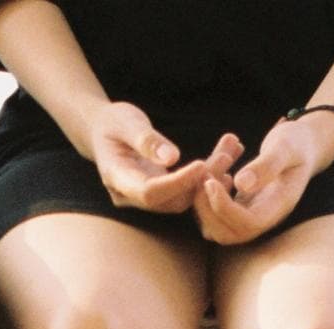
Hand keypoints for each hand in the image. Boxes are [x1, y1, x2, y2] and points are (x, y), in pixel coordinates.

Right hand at [87, 102, 242, 213]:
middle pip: (169, 200)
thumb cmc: (112, 122)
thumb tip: (172, 158)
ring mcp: (143, 198)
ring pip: (181, 199)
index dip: (177, 182)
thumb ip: (147, 140)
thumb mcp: (126, 122)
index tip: (202, 164)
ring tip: (232, 152)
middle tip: (227, 156)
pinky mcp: (158, 193)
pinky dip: (204, 177)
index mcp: (117, 179)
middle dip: (200, 181)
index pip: (150, 193)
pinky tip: (224, 158)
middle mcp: (130, 196)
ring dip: (208, 179)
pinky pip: (183, 192)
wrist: (101, 130)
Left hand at [192, 112, 333, 245]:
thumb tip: (241, 183)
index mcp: (278, 207)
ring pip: (213, 225)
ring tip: (215, 161)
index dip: (224, 208)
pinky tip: (219, 163)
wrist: (302, 145)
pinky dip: (206, 190)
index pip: (247, 224)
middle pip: (225, 234)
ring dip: (203, 197)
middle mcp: (262, 218)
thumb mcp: (286, 147)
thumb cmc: (297, 142)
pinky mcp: (236, 208)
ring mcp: (248, 215)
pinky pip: (212, 211)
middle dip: (206, 207)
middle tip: (204, 173)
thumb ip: (267, 165)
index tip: (210, 181)